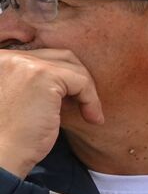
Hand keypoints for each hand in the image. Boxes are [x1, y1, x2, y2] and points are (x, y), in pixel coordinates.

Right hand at [0, 49, 103, 178]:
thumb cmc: (9, 138)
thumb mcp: (17, 100)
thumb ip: (33, 84)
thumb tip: (70, 78)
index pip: (40, 55)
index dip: (61, 76)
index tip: (71, 98)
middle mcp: (7, 57)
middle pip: (59, 56)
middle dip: (77, 80)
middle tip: (83, 104)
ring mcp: (24, 64)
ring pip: (73, 66)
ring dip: (86, 90)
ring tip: (89, 113)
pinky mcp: (42, 76)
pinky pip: (81, 81)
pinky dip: (92, 99)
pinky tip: (92, 118)